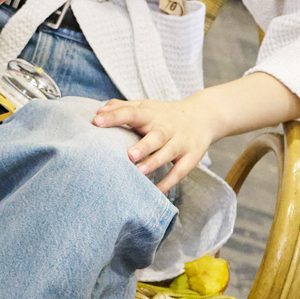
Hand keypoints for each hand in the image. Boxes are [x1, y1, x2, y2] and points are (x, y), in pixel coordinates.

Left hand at [91, 91, 218, 191]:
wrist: (202, 117)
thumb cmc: (164, 115)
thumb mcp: (145, 107)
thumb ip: (122, 108)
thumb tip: (98, 110)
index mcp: (151, 115)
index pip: (132, 113)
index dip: (114, 116)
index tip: (96, 121)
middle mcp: (166, 128)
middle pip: (156, 136)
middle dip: (144, 145)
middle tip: (129, 155)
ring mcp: (180, 143)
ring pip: (168, 153)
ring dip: (154, 162)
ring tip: (139, 172)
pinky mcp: (191, 157)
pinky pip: (180, 171)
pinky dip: (168, 182)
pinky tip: (156, 191)